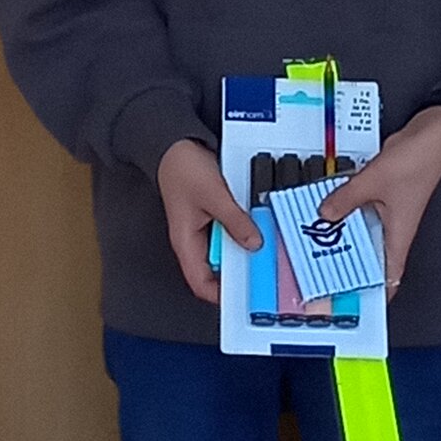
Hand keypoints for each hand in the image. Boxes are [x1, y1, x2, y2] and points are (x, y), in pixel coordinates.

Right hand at [156, 139, 261, 305]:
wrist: (175, 143)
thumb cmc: (183, 169)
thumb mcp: (214, 195)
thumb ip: (234, 220)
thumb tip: (253, 243)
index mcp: (185, 243)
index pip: (200, 283)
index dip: (221, 295)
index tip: (245, 296)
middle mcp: (194, 241)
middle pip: (218, 270)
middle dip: (240, 271)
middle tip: (264, 272)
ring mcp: (204, 228)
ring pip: (227, 250)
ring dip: (244, 249)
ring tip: (266, 250)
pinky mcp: (213, 215)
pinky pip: (231, 232)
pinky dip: (244, 232)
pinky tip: (259, 228)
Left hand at [317, 105, 440, 300]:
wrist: (433, 134)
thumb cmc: (417, 161)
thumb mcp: (374, 181)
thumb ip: (346, 198)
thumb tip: (325, 214)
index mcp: (399, 234)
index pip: (390, 275)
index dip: (376, 294)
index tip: (355, 304)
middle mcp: (394, 228)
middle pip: (370, 256)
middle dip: (349, 265)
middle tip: (322, 272)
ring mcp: (388, 211)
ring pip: (362, 233)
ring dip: (344, 236)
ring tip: (316, 242)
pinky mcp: (383, 195)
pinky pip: (360, 210)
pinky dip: (346, 212)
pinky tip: (327, 211)